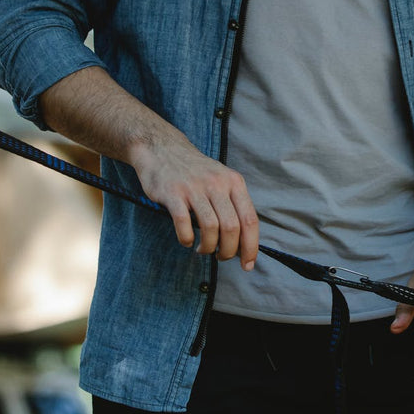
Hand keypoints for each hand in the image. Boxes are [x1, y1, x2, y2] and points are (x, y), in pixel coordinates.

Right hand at [129, 137, 258, 267]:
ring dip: (208, 247)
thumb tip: (243, 244)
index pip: (250, 219)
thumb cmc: (195, 172)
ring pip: (210, 227)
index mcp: (234, 182)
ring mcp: (194, 187)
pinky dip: (186, 239)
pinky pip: (183, 223)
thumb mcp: (221, 180)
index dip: (251, 246)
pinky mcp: (173, 193)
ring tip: (203, 250)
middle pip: (232, 227)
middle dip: (228, 251)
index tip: (247, 265)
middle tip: (220, 257)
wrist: (162, 149)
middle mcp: (217, 183)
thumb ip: (233, 206)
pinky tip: (187, 241)